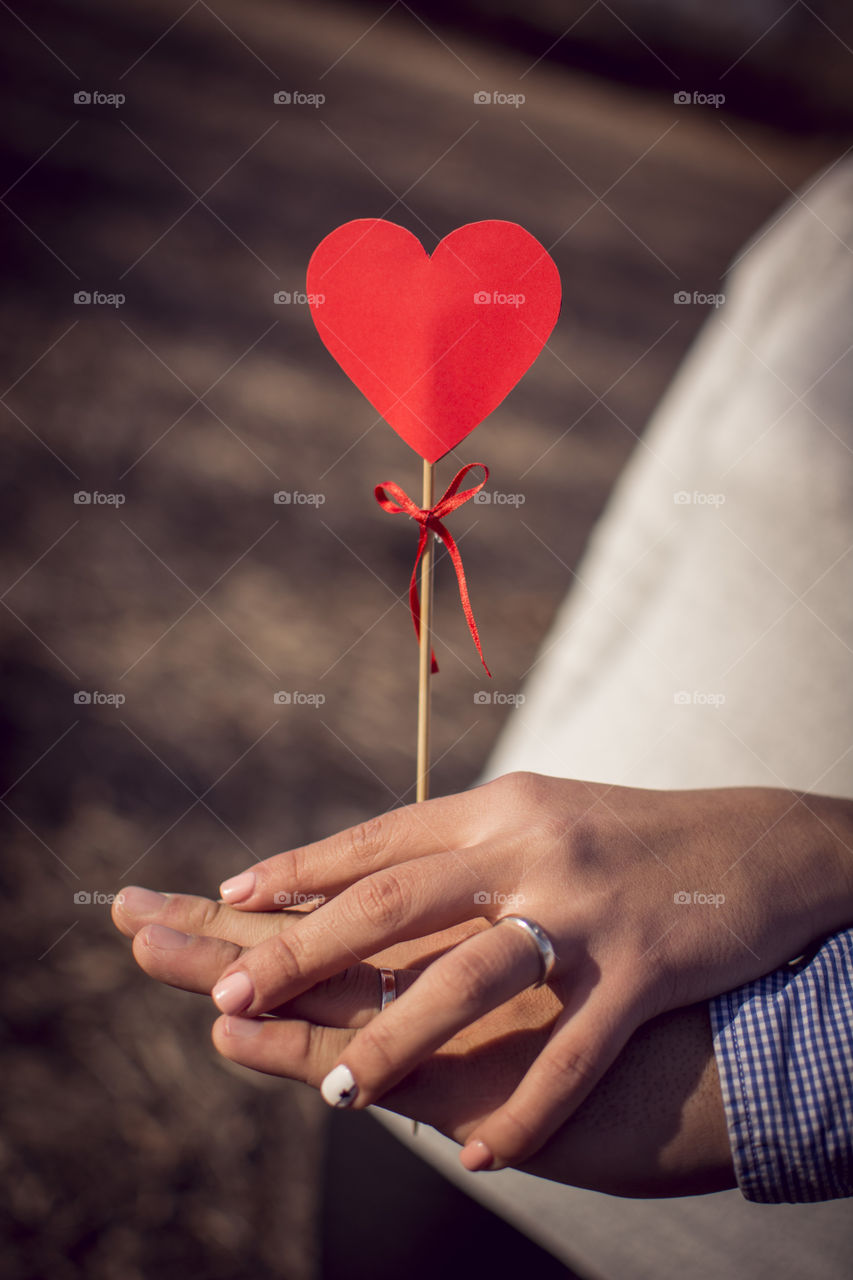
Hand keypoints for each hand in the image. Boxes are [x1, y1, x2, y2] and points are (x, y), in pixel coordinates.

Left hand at [201, 773, 852, 1169]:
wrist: (758, 847)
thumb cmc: (633, 836)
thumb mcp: (542, 818)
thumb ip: (465, 844)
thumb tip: (369, 872)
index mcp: (503, 808)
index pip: (383, 838)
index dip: (304, 868)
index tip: (234, 895)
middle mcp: (533, 849)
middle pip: (397, 902)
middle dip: (306, 950)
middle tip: (227, 991)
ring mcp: (586, 910)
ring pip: (469, 980)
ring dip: (396, 1041)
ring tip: (336, 1095)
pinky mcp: (642, 969)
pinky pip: (571, 1052)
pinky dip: (524, 1110)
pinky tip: (479, 1155)